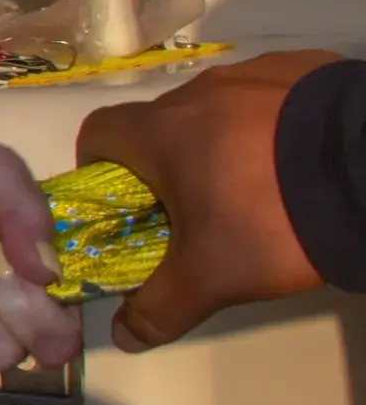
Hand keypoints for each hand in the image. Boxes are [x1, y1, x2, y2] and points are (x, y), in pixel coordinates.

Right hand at [74, 50, 340, 350]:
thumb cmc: (271, 218)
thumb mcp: (213, 278)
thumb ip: (159, 308)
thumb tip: (123, 336)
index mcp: (162, 132)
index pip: (98, 133)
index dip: (100, 167)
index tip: (128, 203)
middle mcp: (200, 90)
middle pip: (164, 125)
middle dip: (173, 164)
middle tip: (204, 211)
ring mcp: (257, 72)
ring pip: (222, 110)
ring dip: (228, 143)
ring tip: (266, 187)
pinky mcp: (308, 68)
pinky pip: (276, 95)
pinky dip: (277, 125)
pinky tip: (303, 160)